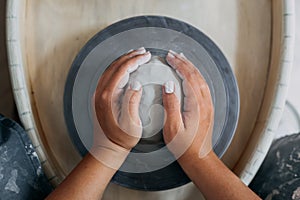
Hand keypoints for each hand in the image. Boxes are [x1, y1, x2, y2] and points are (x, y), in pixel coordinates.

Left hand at [91, 47, 150, 167]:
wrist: (107, 148)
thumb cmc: (122, 138)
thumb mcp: (132, 123)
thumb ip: (132, 101)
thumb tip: (136, 83)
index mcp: (109, 97)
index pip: (122, 71)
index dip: (135, 61)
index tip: (146, 56)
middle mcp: (100, 92)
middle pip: (115, 67)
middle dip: (129, 56)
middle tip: (142, 51)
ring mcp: (98, 94)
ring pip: (110, 69)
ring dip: (122, 60)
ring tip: (135, 55)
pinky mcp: (99, 97)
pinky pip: (107, 76)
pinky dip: (117, 68)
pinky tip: (124, 67)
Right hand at [162, 50, 213, 159]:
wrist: (198, 157)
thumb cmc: (184, 146)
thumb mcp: (172, 127)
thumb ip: (170, 105)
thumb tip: (168, 85)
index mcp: (196, 105)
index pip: (188, 77)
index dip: (179, 65)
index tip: (169, 57)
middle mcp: (204, 102)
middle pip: (196, 75)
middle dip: (184, 62)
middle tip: (173, 54)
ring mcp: (207, 105)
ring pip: (200, 79)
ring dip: (191, 67)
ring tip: (181, 59)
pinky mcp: (207, 108)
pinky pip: (202, 86)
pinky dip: (195, 76)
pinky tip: (190, 75)